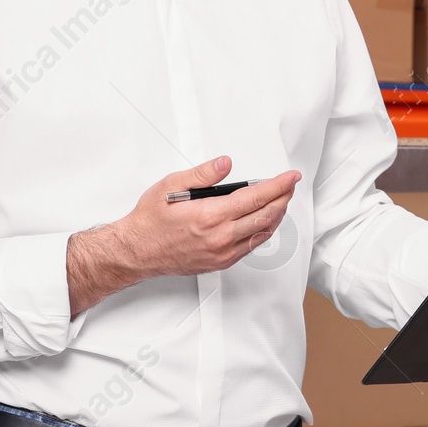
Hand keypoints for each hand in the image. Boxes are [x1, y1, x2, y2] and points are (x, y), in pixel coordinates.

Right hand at [67, 155, 299, 315]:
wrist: (136, 252)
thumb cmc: (150, 220)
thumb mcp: (171, 186)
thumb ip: (202, 174)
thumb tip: (226, 163)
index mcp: (209, 216)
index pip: (255, 198)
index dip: (278, 186)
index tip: (291, 177)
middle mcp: (220, 238)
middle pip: (265, 216)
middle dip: (283, 198)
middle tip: (290, 184)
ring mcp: (222, 253)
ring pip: (262, 233)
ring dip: (276, 214)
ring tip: (281, 198)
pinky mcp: (220, 262)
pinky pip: (251, 246)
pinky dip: (263, 230)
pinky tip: (264, 219)